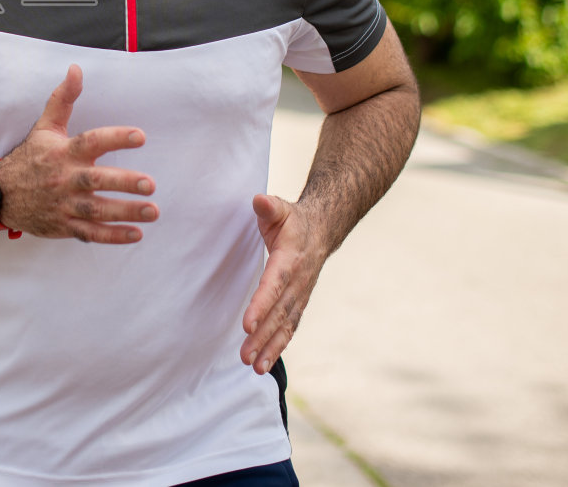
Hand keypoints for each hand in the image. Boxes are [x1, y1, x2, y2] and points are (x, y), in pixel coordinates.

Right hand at [0, 64, 157, 243]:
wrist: (0, 194)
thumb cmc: (30, 157)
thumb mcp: (45, 127)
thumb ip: (64, 99)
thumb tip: (76, 69)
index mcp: (63, 152)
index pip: (91, 142)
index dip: (115, 138)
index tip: (141, 136)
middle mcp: (64, 179)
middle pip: (96, 181)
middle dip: (124, 183)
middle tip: (151, 184)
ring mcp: (64, 205)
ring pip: (96, 210)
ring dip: (125, 212)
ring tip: (153, 211)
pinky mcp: (64, 226)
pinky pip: (90, 233)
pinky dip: (113, 236)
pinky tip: (137, 234)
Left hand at [240, 194, 328, 374]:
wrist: (322, 230)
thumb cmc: (293, 220)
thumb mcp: (281, 208)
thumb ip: (269, 207)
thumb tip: (259, 200)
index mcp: (290, 259)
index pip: (274, 285)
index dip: (261, 305)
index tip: (247, 324)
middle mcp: (298, 282)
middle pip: (279, 312)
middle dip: (262, 336)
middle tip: (245, 356)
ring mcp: (301, 295)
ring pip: (285, 325)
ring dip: (270, 347)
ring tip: (254, 367)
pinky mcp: (298, 303)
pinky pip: (290, 327)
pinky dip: (278, 345)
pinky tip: (264, 362)